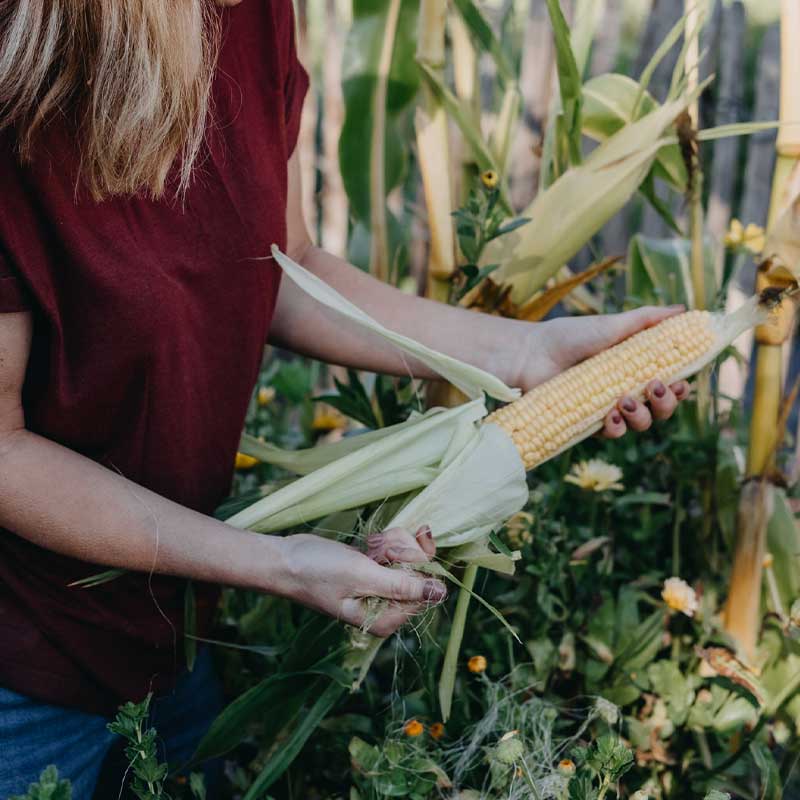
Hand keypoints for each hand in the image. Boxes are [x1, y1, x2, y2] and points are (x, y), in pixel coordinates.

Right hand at [280, 526, 443, 636]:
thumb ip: (403, 585)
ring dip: (392, 545)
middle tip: (376, 549)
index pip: (425, 592)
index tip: (393, 555)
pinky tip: (367, 545)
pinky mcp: (375, 569)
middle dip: (401, 553)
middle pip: (419, 574)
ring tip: (369, 547)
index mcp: (385, 619)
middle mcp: (386, 606)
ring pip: (408, 559)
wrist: (285, 559)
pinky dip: (384, 543)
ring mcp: (381, 587)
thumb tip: (441, 593)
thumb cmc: (319, 571)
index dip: (416, 568)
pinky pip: (395, 553)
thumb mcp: (363, 576)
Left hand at [518, 305, 689, 436]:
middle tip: (654, 387)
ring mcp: (606, 408)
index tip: (682, 382)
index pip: (669, 383)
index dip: (680, 388)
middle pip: (661, 409)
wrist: (529, 355)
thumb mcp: (610, 325)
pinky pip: (612, 434)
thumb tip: (683, 309)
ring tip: (626, 400)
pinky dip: (616, 427)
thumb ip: (646, 319)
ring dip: (643, 416)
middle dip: (667, 403)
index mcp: (634, 367)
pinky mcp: (587, 423)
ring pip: (641, 424)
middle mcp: (625, 389)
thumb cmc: (567, 336)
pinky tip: (609, 416)